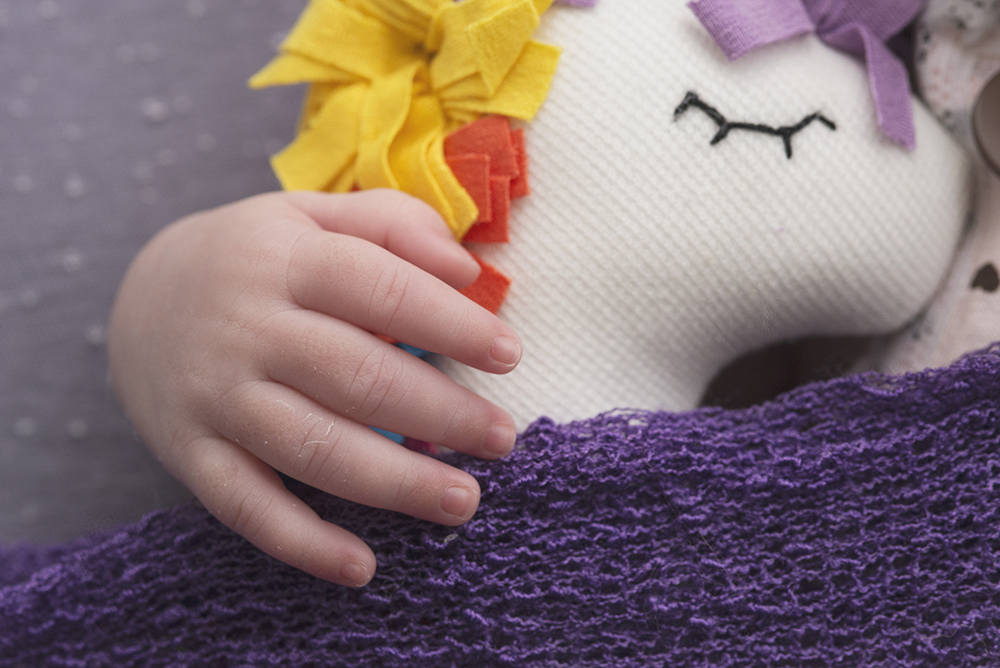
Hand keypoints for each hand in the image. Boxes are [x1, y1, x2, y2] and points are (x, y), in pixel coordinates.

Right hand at [108, 190, 520, 585]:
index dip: (451, 324)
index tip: (509, 355)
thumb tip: (464, 268)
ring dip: (395, 482)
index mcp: (284, 260)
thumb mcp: (312, 215)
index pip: (380, 289)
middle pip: (356, 376)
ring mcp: (216, 395)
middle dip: (440, 413)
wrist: (138, 297)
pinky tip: (362, 567)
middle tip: (500, 437)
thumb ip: (391, 224)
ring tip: (462, 500)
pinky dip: (304, 543)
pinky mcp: (191, 453)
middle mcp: (246, 328)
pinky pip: (247, 507)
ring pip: (312, 447)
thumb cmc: (254, 258)